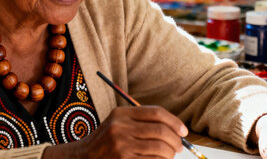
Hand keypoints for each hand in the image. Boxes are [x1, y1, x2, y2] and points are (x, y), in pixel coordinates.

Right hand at [43, 106, 187, 158]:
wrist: (83, 158)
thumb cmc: (105, 142)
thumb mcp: (118, 123)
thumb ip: (141, 122)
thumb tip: (174, 129)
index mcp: (121, 113)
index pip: (156, 112)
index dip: (174, 121)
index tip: (183, 130)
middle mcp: (121, 127)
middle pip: (160, 131)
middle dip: (176, 140)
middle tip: (179, 146)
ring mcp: (122, 146)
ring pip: (159, 148)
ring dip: (170, 153)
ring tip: (170, 155)